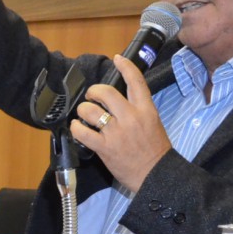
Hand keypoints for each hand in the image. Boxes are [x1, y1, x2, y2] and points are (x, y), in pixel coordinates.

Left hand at [70, 55, 171, 193]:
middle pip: (106, 93)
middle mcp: (131, 118)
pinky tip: (78, 128)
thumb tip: (118, 100)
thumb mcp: (153, 123)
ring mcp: (116, 133)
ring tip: (84, 115)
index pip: (136, 82)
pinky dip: (76, 128)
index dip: (125, 67)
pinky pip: (83, 132)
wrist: (156, 174)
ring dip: (83, 110)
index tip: (117, 59)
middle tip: (91, 96)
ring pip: (90, 110)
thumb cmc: (155, 150)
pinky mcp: (104, 147)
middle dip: (94, 91)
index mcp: (146, 110)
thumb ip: (137, 110)